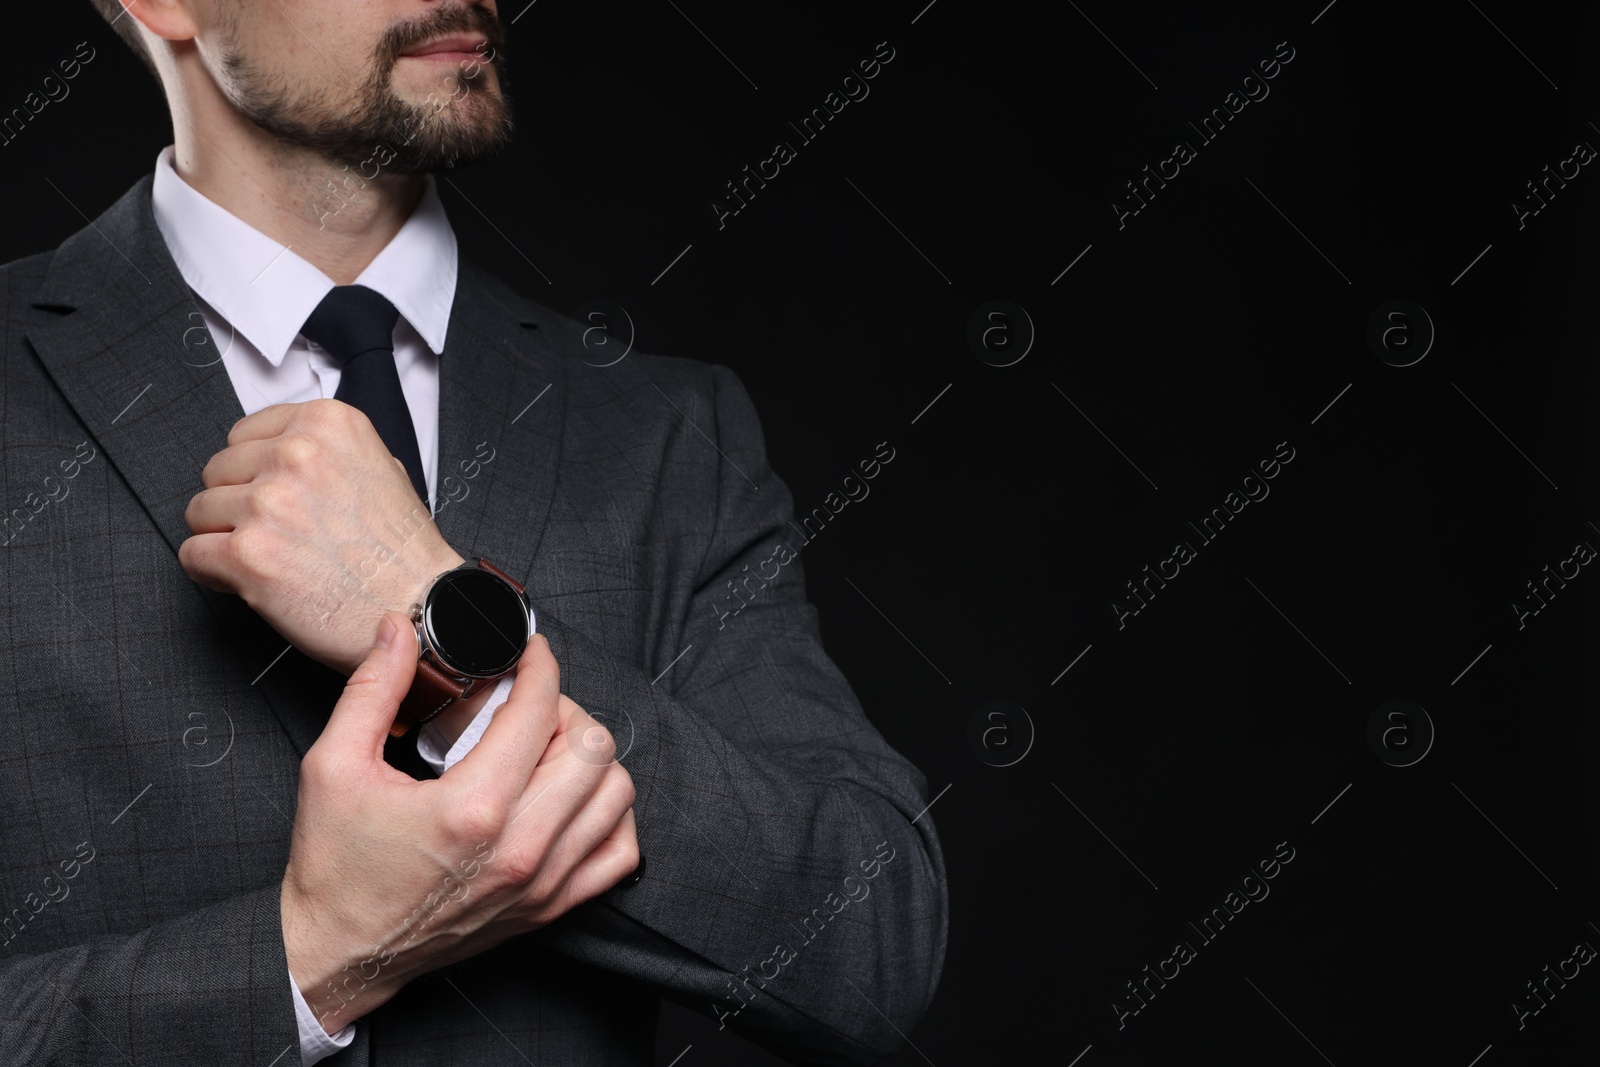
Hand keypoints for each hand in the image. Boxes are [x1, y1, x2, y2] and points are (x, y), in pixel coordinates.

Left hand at [179, 398, 463, 674]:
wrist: (423, 606)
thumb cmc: (404, 551)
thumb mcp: (381, 466)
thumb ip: (326, 450)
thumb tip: (276, 453)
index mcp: (327, 423)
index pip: (243, 434)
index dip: (254, 472)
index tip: (271, 494)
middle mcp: (296, 453)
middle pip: (217, 471)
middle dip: (238, 504)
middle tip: (276, 533)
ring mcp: (269, 503)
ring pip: (200, 512)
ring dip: (225, 538)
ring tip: (270, 557)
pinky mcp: (249, 554)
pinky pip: (193, 555)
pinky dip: (212, 573)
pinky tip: (249, 580)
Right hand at [281, 612, 638, 1034]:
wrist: (336, 954)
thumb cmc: (332, 868)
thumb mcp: (332, 766)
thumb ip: (373, 688)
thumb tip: (400, 630)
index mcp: (472, 807)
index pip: (539, 713)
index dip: (539, 666)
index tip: (529, 653)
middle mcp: (520, 847)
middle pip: (592, 748)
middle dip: (563, 710)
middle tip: (529, 705)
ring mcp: (542, 882)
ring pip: (617, 794)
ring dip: (590, 760)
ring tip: (548, 750)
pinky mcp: (550, 907)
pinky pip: (620, 852)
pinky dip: (609, 816)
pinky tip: (572, 799)